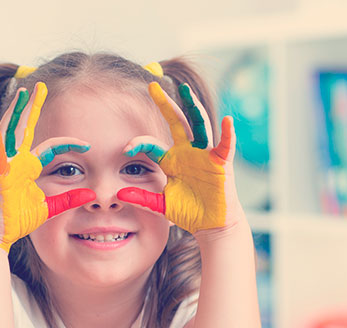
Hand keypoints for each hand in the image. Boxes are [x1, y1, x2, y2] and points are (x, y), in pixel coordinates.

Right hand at [0, 82, 95, 250]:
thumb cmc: (18, 221)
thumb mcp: (51, 209)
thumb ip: (69, 200)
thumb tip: (90, 195)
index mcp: (28, 167)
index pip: (51, 146)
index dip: (70, 143)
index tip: (88, 144)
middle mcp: (16, 161)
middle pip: (25, 128)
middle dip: (32, 106)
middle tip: (39, 85)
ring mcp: (5, 165)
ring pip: (11, 132)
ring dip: (16, 112)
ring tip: (22, 93)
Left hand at [117, 82, 239, 234]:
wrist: (211, 224)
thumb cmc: (189, 212)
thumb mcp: (161, 205)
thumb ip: (142, 198)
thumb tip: (119, 195)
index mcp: (171, 160)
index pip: (152, 144)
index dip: (139, 143)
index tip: (126, 148)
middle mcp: (187, 152)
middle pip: (175, 122)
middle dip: (165, 104)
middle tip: (153, 85)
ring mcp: (204, 155)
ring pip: (198, 125)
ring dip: (193, 107)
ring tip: (185, 89)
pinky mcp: (221, 163)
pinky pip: (225, 145)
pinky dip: (228, 133)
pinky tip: (227, 120)